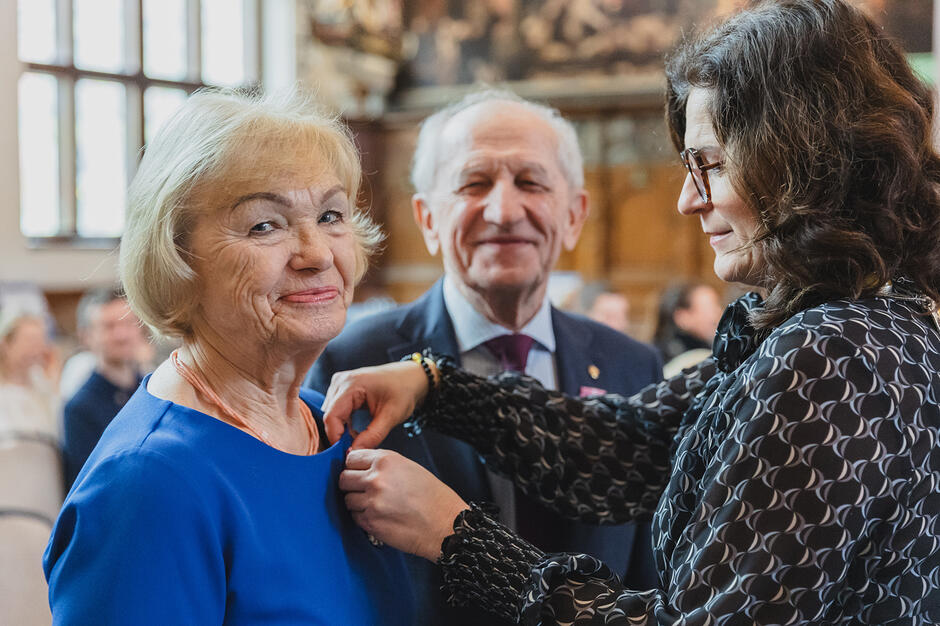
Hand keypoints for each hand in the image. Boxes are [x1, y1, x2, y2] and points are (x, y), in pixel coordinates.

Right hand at [322, 361, 430, 448]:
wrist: (411, 378)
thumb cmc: (404, 391)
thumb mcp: (391, 415)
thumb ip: (372, 435)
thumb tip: (354, 453)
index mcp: (351, 384)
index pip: (332, 416)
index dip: (336, 438)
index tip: (347, 454)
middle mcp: (341, 381)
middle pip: (330, 416)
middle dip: (339, 435)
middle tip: (355, 449)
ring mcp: (340, 384)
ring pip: (332, 415)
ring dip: (342, 430)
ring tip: (359, 439)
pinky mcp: (342, 389)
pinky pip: (336, 411)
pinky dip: (344, 424)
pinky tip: (356, 431)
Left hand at [339, 449, 467, 561]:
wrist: (445, 523)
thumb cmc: (433, 497)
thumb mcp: (408, 467)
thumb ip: (382, 465)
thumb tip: (359, 467)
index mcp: (386, 461)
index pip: (351, 459)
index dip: (353, 467)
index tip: (357, 472)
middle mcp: (376, 479)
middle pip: (344, 479)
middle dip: (351, 485)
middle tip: (363, 490)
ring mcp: (372, 501)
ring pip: (347, 500)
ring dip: (357, 503)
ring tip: (377, 505)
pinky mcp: (371, 522)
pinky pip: (355, 517)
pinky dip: (363, 517)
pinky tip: (381, 516)